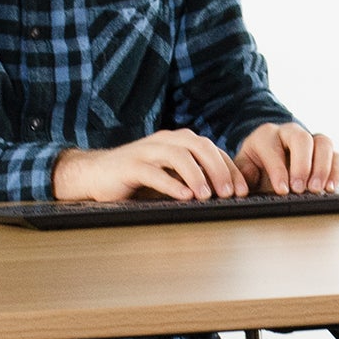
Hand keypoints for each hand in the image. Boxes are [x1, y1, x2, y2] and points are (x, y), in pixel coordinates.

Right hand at [53, 130, 248, 202]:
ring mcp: (147, 151)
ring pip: (179, 156)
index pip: (212, 150)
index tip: (243, 190)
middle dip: (218, 170)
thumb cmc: (136, 178)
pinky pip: (154, 172)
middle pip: (200, 147)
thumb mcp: (170, 175)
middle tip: (230, 193)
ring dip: (197, 176)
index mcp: (177, 141)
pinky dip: (172, 184)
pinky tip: (184, 197)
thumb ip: (192, 178)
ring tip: (207, 196)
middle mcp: (164, 141)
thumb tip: (225, 194)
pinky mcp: (130, 166)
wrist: (95, 175)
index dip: (230, 169)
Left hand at [233, 122, 338, 194]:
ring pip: (323, 143)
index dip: (278, 170)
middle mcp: (290, 133)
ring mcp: (310, 140)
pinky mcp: (325, 153)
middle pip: (302, 139)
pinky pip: (336, 156)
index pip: (274, 148)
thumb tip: (246, 185)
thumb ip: (243, 174)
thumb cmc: (255, 166)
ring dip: (322, 168)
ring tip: (317, 189)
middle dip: (302, 165)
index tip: (282, 190)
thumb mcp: (243, 169)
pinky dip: (336, 172)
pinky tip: (330, 188)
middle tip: (300, 189)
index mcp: (266, 136)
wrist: (266, 163)